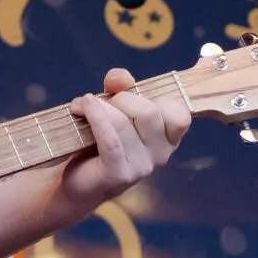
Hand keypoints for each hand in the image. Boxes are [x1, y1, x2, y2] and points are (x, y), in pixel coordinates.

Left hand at [58, 68, 190, 215]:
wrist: (76, 179)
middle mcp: (160, 154)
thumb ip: (121, 86)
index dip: (157, 96)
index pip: (180, 114)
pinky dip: (96, 118)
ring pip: (125, 123)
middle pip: (150, 112)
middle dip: (122, 99)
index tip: (132, 94)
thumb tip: (120, 78)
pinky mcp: (119, 175)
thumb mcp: (114, 106)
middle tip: (101, 102)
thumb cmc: (99, 139)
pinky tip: (82, 107)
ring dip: (100, 107)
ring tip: (82, 106)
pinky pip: (111, 140)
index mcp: (167, 138)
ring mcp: (141, 167)